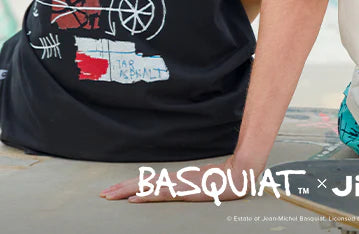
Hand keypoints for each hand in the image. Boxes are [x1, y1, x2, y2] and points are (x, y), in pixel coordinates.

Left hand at [100, 156, 249, 203]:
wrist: (238, 174)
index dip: (130, 184)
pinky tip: (134, 200)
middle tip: (103, 193)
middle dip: (121, 188)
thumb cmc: (223, 180)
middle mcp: (175, 180)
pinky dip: (146, 196)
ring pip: (148, 187)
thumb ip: (189, 186)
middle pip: (143, 182)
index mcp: (177, 179)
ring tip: (110, 195)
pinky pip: (162, 195)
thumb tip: (174, 189)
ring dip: (127, 191)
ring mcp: (179, 185)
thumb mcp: (202, 184)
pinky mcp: (185, 191)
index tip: (114, 189)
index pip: (148, 181)